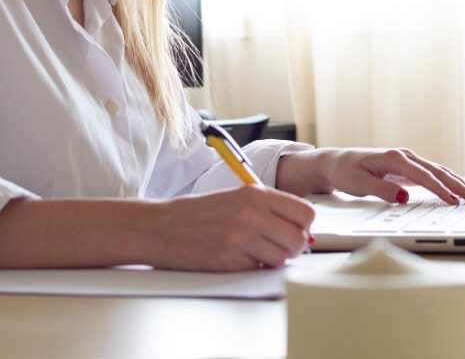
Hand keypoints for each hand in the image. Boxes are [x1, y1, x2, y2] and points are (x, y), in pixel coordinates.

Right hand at [144, 186, 314, 270]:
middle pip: (298, 238)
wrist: (160, 227)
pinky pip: (260, 270)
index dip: (302, 225)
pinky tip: (240, 259)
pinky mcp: (229, 261)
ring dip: (274, 260)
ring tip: (256, 253)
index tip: (293, 230)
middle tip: (277, 246)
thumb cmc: (197, 214)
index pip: (305, 213)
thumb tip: (302, 229)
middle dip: (292, 247)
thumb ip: (269, 210)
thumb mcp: (236, 199)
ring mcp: (240, 238)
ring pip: (283, 258)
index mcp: (255, 194)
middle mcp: (251, 214)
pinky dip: (255, 269)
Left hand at [276, 147, 464, 204]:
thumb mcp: (358, 184)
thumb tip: (404, 196)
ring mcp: (408, 161)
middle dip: (459, 185)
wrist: (336, 162)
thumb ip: (382, 190)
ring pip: (439, 172)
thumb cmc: (345, 172)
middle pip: (438, 171)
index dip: (440, 190)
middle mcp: (405, 157)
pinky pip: (433, 175)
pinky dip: (449, 182)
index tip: (454, 202)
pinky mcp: (408, 169)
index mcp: (394, 158)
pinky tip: (460, 190)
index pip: (423, 176)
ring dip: (458, 183)